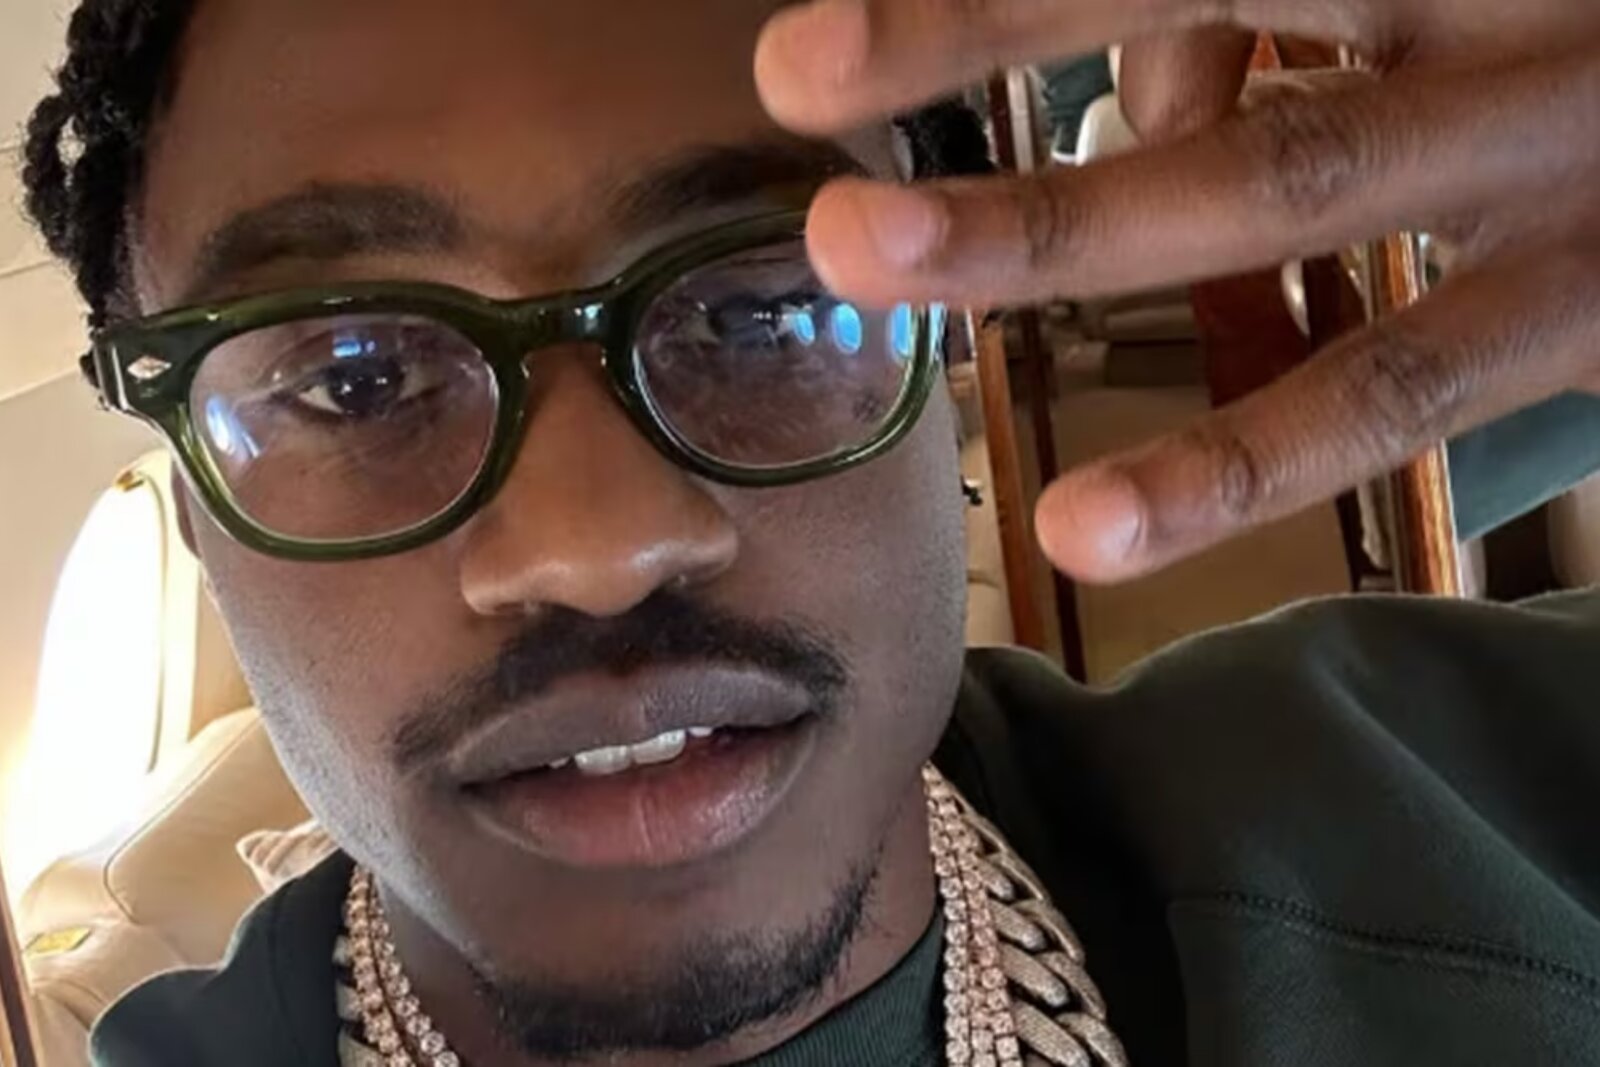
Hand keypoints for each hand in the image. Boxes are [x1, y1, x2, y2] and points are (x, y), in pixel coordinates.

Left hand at [754, 0, 1599, 582]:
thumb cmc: (1571, 40)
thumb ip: (1290, 25)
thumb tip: (1140, 106)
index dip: (1012, 0)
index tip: (829, 49)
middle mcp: (1518, 6)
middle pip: (1243, 12)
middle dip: (1014, 63)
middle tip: (811, 115)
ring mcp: (1572, 152)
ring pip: (1296, 186)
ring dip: (1068, 227)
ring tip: (866, 255)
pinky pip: (1395, 378)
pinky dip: (1243, 447)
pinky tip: (1097, 528)